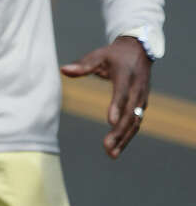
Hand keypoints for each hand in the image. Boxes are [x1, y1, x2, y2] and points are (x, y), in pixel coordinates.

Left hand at [61, 36, 150, 158]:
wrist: (140, 51)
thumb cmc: (114, 55)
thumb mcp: (99, 55)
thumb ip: (83, 64)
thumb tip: (63, 70)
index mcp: (126, 76)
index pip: (122, 93)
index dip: (117, 107)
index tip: (110, 121)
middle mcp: (137, 90)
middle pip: (129, 114)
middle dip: (119, 131)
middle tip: (107, 147)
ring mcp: (141, 99)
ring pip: (134, 122)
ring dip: (124, 138)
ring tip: (111, 153)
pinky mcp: (141, 106)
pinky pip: (135, 123)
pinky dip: (128, 136)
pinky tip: (117, 148)